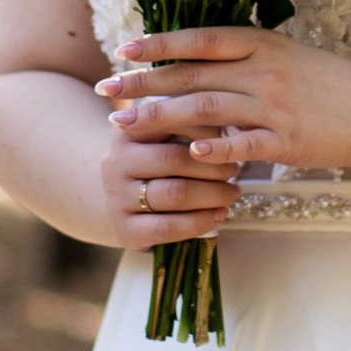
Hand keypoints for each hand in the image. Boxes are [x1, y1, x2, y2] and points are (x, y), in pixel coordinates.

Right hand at [95, 109, 237, 252]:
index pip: (170, 121)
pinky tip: (219, 215)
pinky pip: (169, 227)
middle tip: (235, 169)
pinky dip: (201, 221)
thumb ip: (190, 123)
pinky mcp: (123, 230)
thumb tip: (230, 119)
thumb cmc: (156, 164)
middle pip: (174, 159)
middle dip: (214, 166)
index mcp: (127, 130)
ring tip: (232, 193)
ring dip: (213, 194)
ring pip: (175, 194)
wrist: (123, 203)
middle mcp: (115, 161)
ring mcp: (117, 198)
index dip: (206, 130)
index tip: (230, 138)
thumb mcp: (164, 136)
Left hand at [98, 28, 350, 191]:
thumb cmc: (327, 84)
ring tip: (125, 125)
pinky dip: (213, 150)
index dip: (159, 44)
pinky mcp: (287, 141)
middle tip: (106, 90)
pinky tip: (187, 155)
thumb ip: (242, 56)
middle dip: (144, 83)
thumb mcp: (286, 56)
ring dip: (161, 117)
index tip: (123, 50)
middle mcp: (265, 70)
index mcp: (263, 44)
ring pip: (205, 110)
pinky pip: (242, 145)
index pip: (200, 40)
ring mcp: (275, 107)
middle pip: (192, 76)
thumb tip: (192, 59)